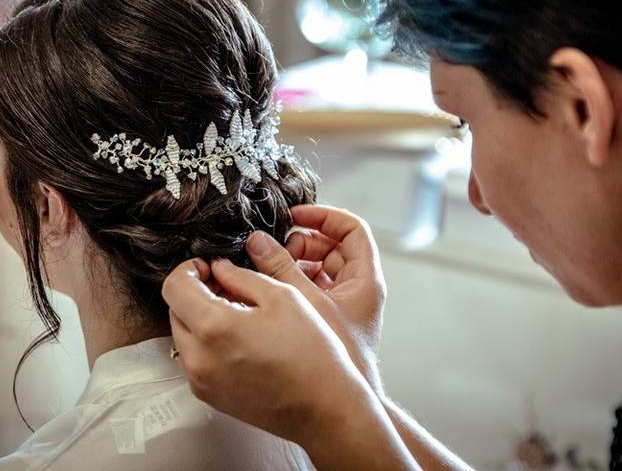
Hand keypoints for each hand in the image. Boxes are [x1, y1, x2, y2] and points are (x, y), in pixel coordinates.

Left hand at [161, 258, 386, 457]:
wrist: (324, 408)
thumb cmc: (311, 355)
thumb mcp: (282, 297)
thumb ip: (241, 276)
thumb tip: (219, 268)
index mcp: (214, 327)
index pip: (173, 286)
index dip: (188, 269)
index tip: (206, 266)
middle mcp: (199, 357)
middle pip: (174, 311)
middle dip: (195, 293)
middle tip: (225, 287)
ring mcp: (201, 381)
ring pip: (183, 336)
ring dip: (200, 319)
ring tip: (236, 314)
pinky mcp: (208, 396)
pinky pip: (194, 359)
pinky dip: (207, 343)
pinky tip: (239, 339)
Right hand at [268, 205, 387, 393]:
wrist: (341, 406)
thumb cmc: (335, 359)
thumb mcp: (304, 303)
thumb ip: (279, 268)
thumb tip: (256, 242)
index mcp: (364, 279)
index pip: (351, 228)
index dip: (324, 215)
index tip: (296, 215)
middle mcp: (356, 289)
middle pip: (330, 246)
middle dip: (299, 242)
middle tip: (272, 248)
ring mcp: (342, 305)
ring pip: (316, 268)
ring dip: (290, 264)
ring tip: (265, 270)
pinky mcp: (327, 319)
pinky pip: (309, 289)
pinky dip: (290, 284)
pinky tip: (268, 290)